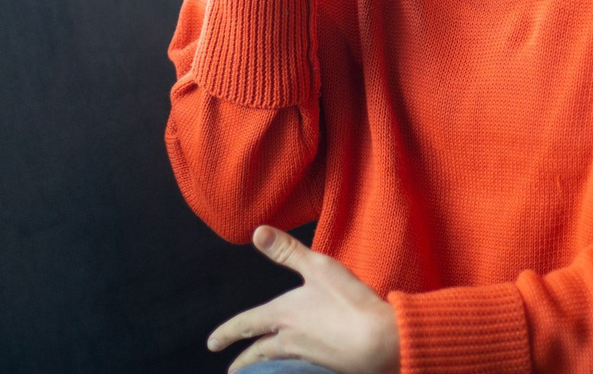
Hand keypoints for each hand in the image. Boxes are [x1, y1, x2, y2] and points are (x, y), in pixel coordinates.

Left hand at [207, 226, 399, 373]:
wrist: (380, 342)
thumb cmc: (349, 301)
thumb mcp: (318, 267)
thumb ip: (287, 251)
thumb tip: (257, 231)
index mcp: (283, 315)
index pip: (246, 324)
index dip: (227, 332)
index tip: (212, 343)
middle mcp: (289, 340)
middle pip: (258, 353)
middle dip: (243, 361)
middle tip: (231, 370)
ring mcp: (308, 357)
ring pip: (277, 364)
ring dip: (262, 368)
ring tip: (256, 372)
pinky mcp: (326, 367)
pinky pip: (298, 369)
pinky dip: (289, 370)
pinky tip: (294, 369)